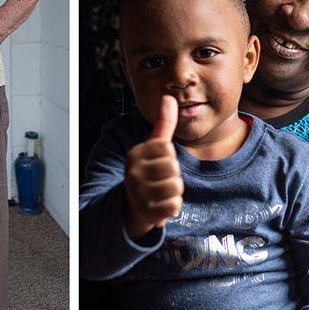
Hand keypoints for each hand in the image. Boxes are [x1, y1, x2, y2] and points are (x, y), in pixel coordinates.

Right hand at [123, 95, 182, 238]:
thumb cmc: (148, 171)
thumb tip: (169, 97)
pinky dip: (172, 206)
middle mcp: (132, 173)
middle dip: (173, 174)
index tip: (159, 161)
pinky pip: (174, 205)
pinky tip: (161, 204)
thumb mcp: (153, 146)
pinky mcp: (146, 212)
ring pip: (176, 186)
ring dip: (174, 191)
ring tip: (161, 191)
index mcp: (134, 155)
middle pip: (173, 168)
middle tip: (160, 179)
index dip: (169, 156)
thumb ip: (163, 123)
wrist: (133, 205)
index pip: (167, 148)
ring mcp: (138, 193)